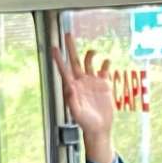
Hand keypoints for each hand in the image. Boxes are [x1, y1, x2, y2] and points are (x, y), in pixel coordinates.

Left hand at [50, 34, 116, 162]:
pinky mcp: (104, 84)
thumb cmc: (86, 123)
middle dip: (71, 47)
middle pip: (75, 60)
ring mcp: (93, 82)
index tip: (54, 47)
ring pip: (89, 62)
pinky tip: (107, 63)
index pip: (65, 69)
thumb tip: (70, 87)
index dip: (59, 59)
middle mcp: (82, 81)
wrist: (99, 128)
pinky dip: (106, 63)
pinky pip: (104, 69)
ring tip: (93, 52)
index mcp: (73, 87)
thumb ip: (73, 100)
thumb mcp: (78, 113)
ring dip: (91, 54)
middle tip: (68, 34)